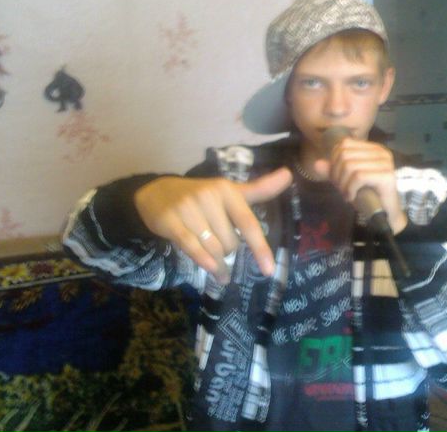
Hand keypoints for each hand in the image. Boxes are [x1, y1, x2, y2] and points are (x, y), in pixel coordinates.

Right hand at [133, 167, 292, 282]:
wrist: (157, 192)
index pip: (248, 222)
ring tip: (220, 269)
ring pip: (213, 248)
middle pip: (230, 242)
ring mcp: (188, 209)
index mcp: (227, 190)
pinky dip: (204, 262)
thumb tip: (289, 175)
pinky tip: (211, 270)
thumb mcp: (230, 192)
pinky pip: (192, 248)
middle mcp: (208, 197)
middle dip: (230, 252)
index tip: (268, 270)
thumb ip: (260, 188)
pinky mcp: (170, 221)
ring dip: (218, 264)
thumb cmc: (202, 196)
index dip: (259, 248)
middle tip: (223, 251)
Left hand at [314, 138, 407, 233]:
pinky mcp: (387, 175)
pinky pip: (359, 177)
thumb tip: (317, 164)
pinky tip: (351, 197)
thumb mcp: (346, 181)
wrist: (386, 214)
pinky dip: (350, 188)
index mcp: (372, 148)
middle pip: (345, 154)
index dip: (334, 160)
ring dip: (343, 183)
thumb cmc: (367, 195)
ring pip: (350, 166)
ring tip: (346, 194)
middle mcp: (380, 152)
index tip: (336, 178)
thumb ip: (333, 171)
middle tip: (341, 188)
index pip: (345, 144)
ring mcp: (385, 163)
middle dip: (337, 173)